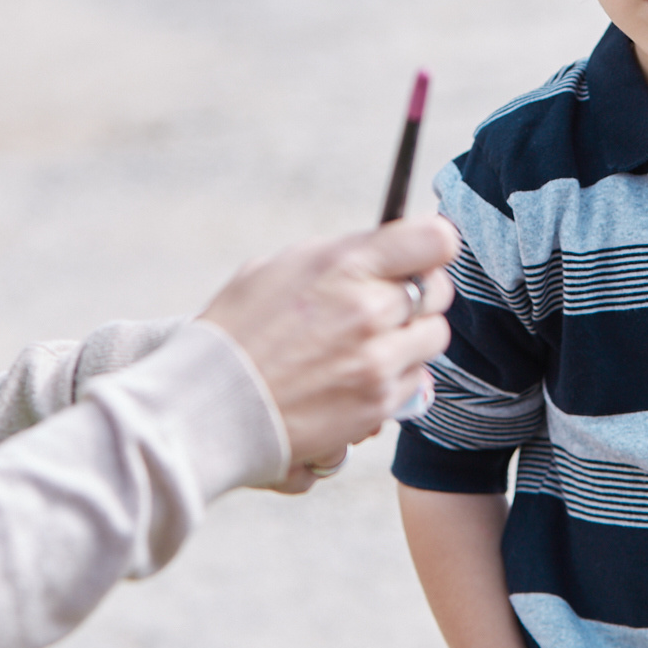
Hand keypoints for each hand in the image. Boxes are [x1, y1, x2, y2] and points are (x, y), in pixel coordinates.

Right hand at [199, 215, 457, 474]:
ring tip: (363, 345)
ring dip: (408, 340)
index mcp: (347, 265)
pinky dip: (392, 381)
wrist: (209, 407)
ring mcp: (378, 363)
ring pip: (431, 340)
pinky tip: (352, 379)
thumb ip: (344, 257)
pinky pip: (413, 385)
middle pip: (438, 291)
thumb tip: (388, 249)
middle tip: (388, 302)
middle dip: (419, 294)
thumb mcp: (280, 268)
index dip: (433, 245)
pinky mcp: (378, 406)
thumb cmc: (237, 331)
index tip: (421, 253)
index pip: (435, 241)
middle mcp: (371, 312)